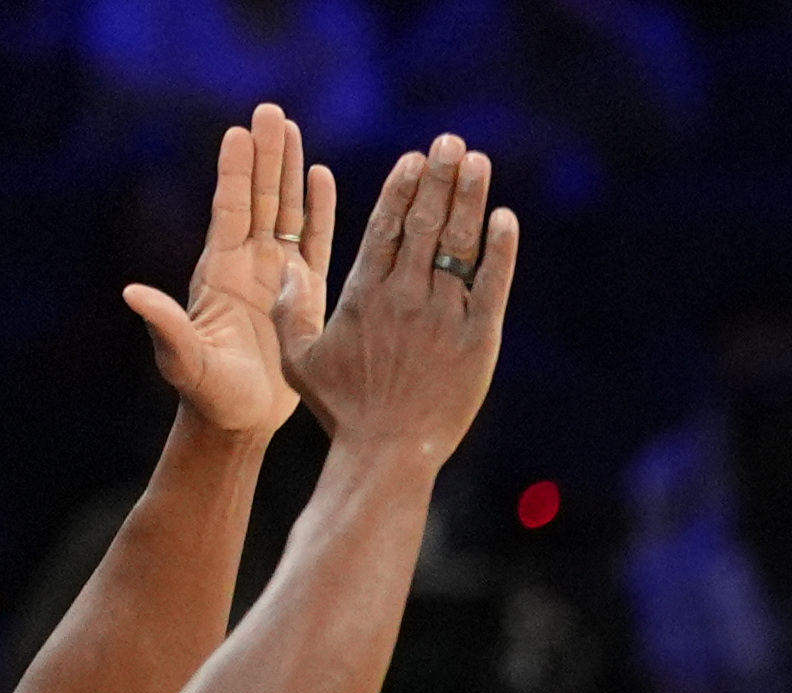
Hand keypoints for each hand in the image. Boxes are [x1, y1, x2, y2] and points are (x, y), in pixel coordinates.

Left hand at [122, 105, 331, 440]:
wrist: (238, 421)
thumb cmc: (208, 394)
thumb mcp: (183, 360)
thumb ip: (165, 325)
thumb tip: (132, 293)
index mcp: (221, 273)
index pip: (231, 210)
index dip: (236, 171)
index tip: (240, 131)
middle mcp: (248, 265)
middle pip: (261, 198)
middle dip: (266, 155)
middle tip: (272, 111)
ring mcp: (277, 277)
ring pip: (287, 211)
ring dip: (291, 170)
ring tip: (293, 129)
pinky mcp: (305, 297)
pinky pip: (315, 244)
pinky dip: (320, 211)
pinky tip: (323, 178)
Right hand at [286, 134, 516, 465]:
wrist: (387, 451)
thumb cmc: (341, 409)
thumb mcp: (299, 358)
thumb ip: (292, 311)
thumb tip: (286, 271)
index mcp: (364, 293)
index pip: (385, 226)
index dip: (400, 188)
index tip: (413, 159)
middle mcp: (406, 295)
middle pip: (424, 223)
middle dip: (437, 177)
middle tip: (450, 141)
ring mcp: (444, 315)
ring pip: (458, 245)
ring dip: (468, 199)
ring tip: (476, 161)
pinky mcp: (478, 341)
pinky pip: (492, 286)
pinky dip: (500, 251)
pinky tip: (505, 218)